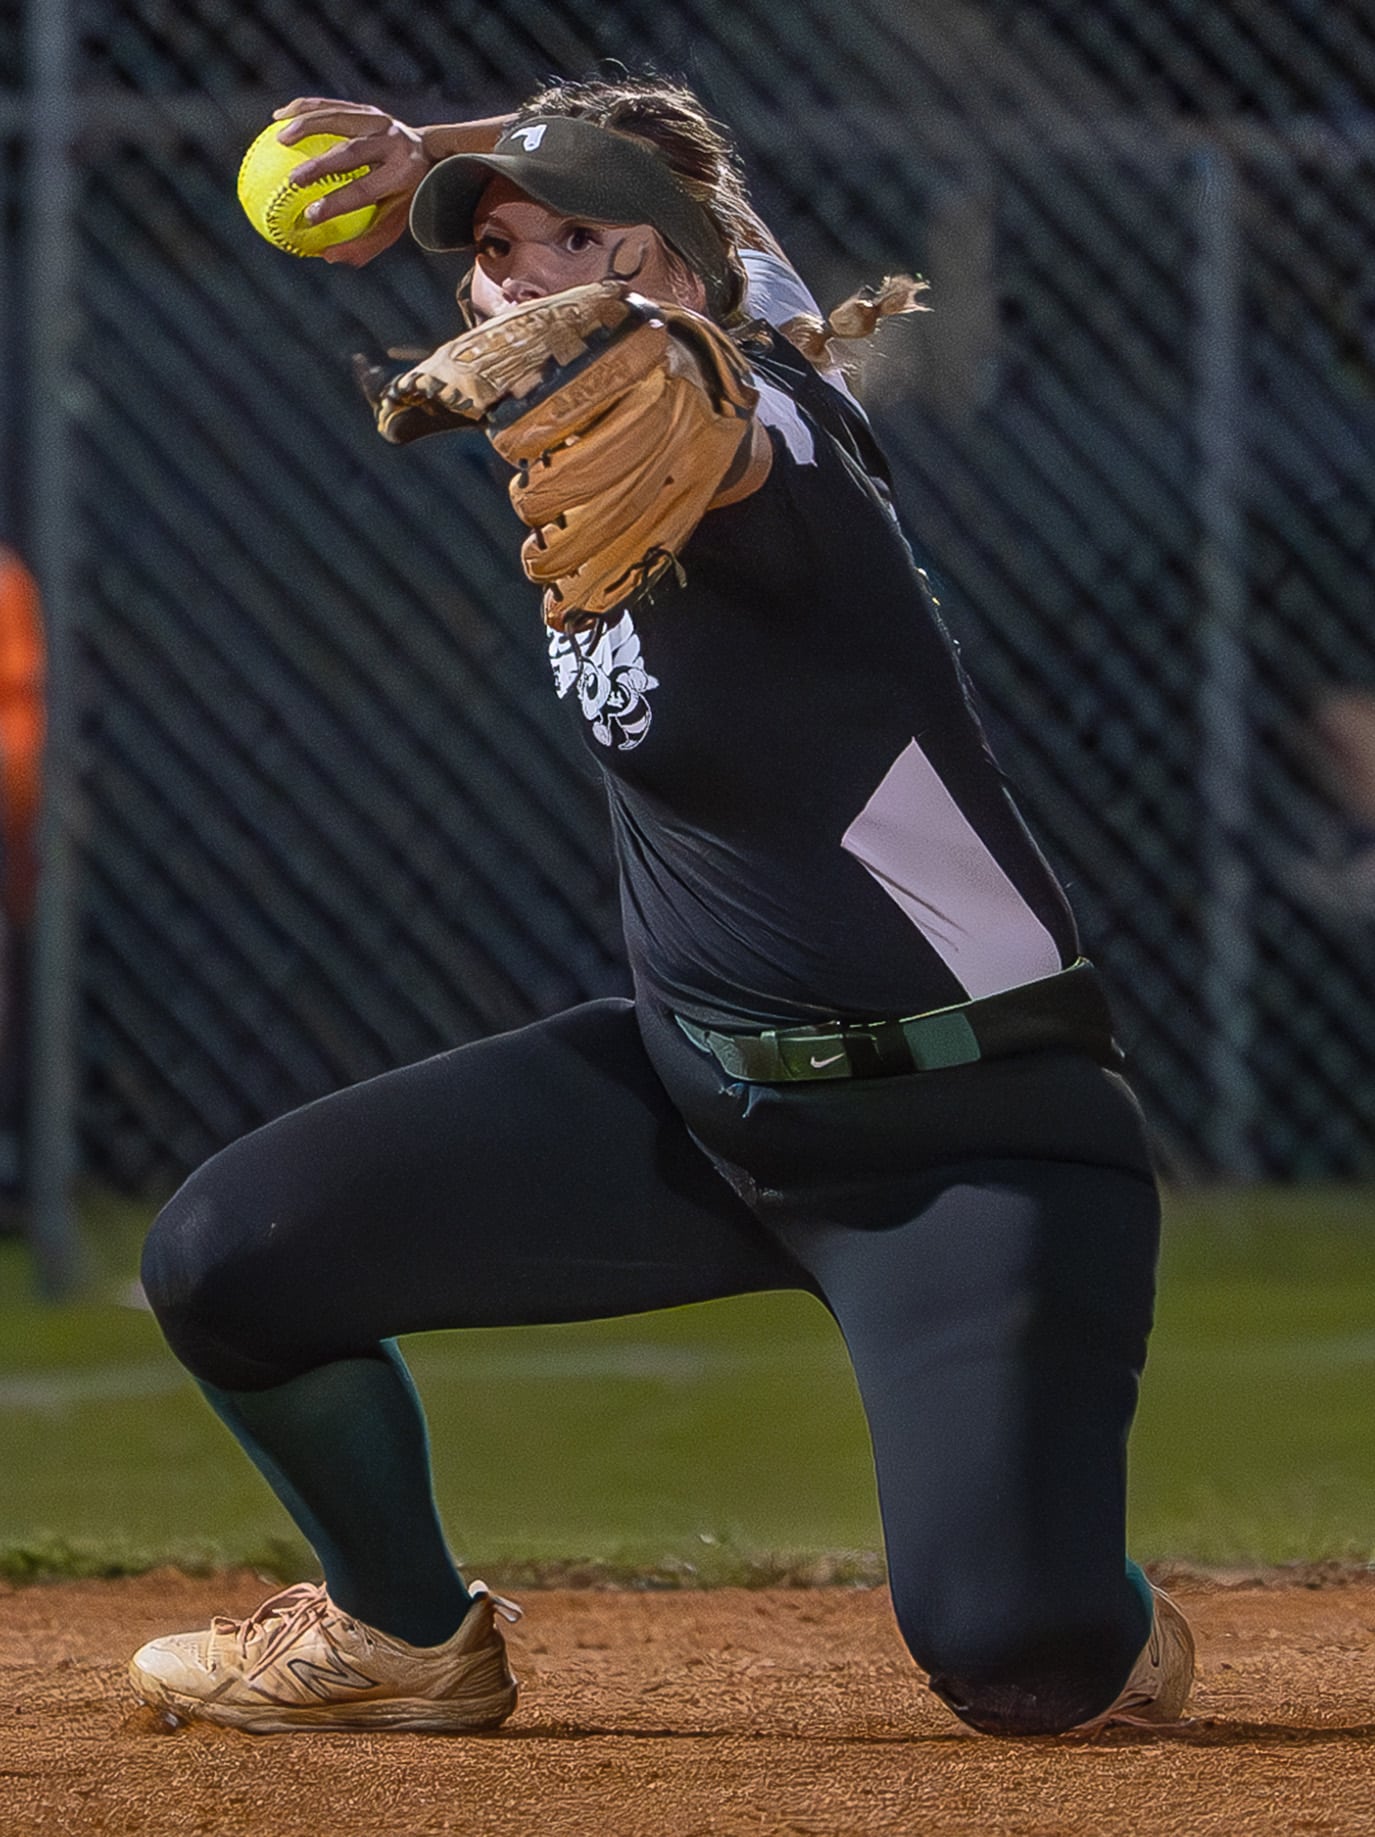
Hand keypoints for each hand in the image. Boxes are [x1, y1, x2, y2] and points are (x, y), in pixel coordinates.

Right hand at [272, 97, 432, 265]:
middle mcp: (393, 143)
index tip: (310, 216)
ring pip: (338, 118)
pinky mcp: (367, 108)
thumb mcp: (394, 223)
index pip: (365, 190)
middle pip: (351, 152)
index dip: (337, 203)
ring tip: (279, 140)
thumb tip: (327, 257)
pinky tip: (278, 118)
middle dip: (320, 165)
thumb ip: (365, 243)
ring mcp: (381, 121)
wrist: (430, 154)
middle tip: (292, 181)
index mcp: (403, 174)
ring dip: (306, 126)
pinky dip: (304, 109)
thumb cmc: (404, 197)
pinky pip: (331, 106)